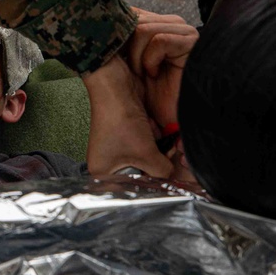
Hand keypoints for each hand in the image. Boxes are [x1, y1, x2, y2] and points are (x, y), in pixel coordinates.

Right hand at [83, 53, 173, 180]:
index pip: (130, 188)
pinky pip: (145, 143)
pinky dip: (150, 135)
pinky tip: (148, 124)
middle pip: (140, 172)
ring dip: (154, 145)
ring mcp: (117, 146)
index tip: (162, 179)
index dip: (148, 184)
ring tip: (149, 132)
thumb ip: (162, 170)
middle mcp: (108, 161)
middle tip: (160, 150)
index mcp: (104, 172)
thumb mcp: (146, 152)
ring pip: (146, 156)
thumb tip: (171, 175)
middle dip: (153, 160)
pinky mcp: (127, 133)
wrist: (115, 86)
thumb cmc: (121, 120)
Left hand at [125, 8, 198, 135]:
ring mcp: (183, 31)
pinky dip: (151, 61)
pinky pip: (159, 40)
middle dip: (126, 50)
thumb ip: (116, 40)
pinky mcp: (191, 41)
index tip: (116, 58)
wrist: (168, 121)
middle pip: (133, 19)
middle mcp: (170, 23)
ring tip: (146, 75)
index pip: (129, 11)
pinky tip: (156, 75)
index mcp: (156, 24)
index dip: (116, 34)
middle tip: (135, 72)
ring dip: (137, 58)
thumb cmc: (145, 95)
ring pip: (142, 29)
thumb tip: (95, 21)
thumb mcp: (123, 64)